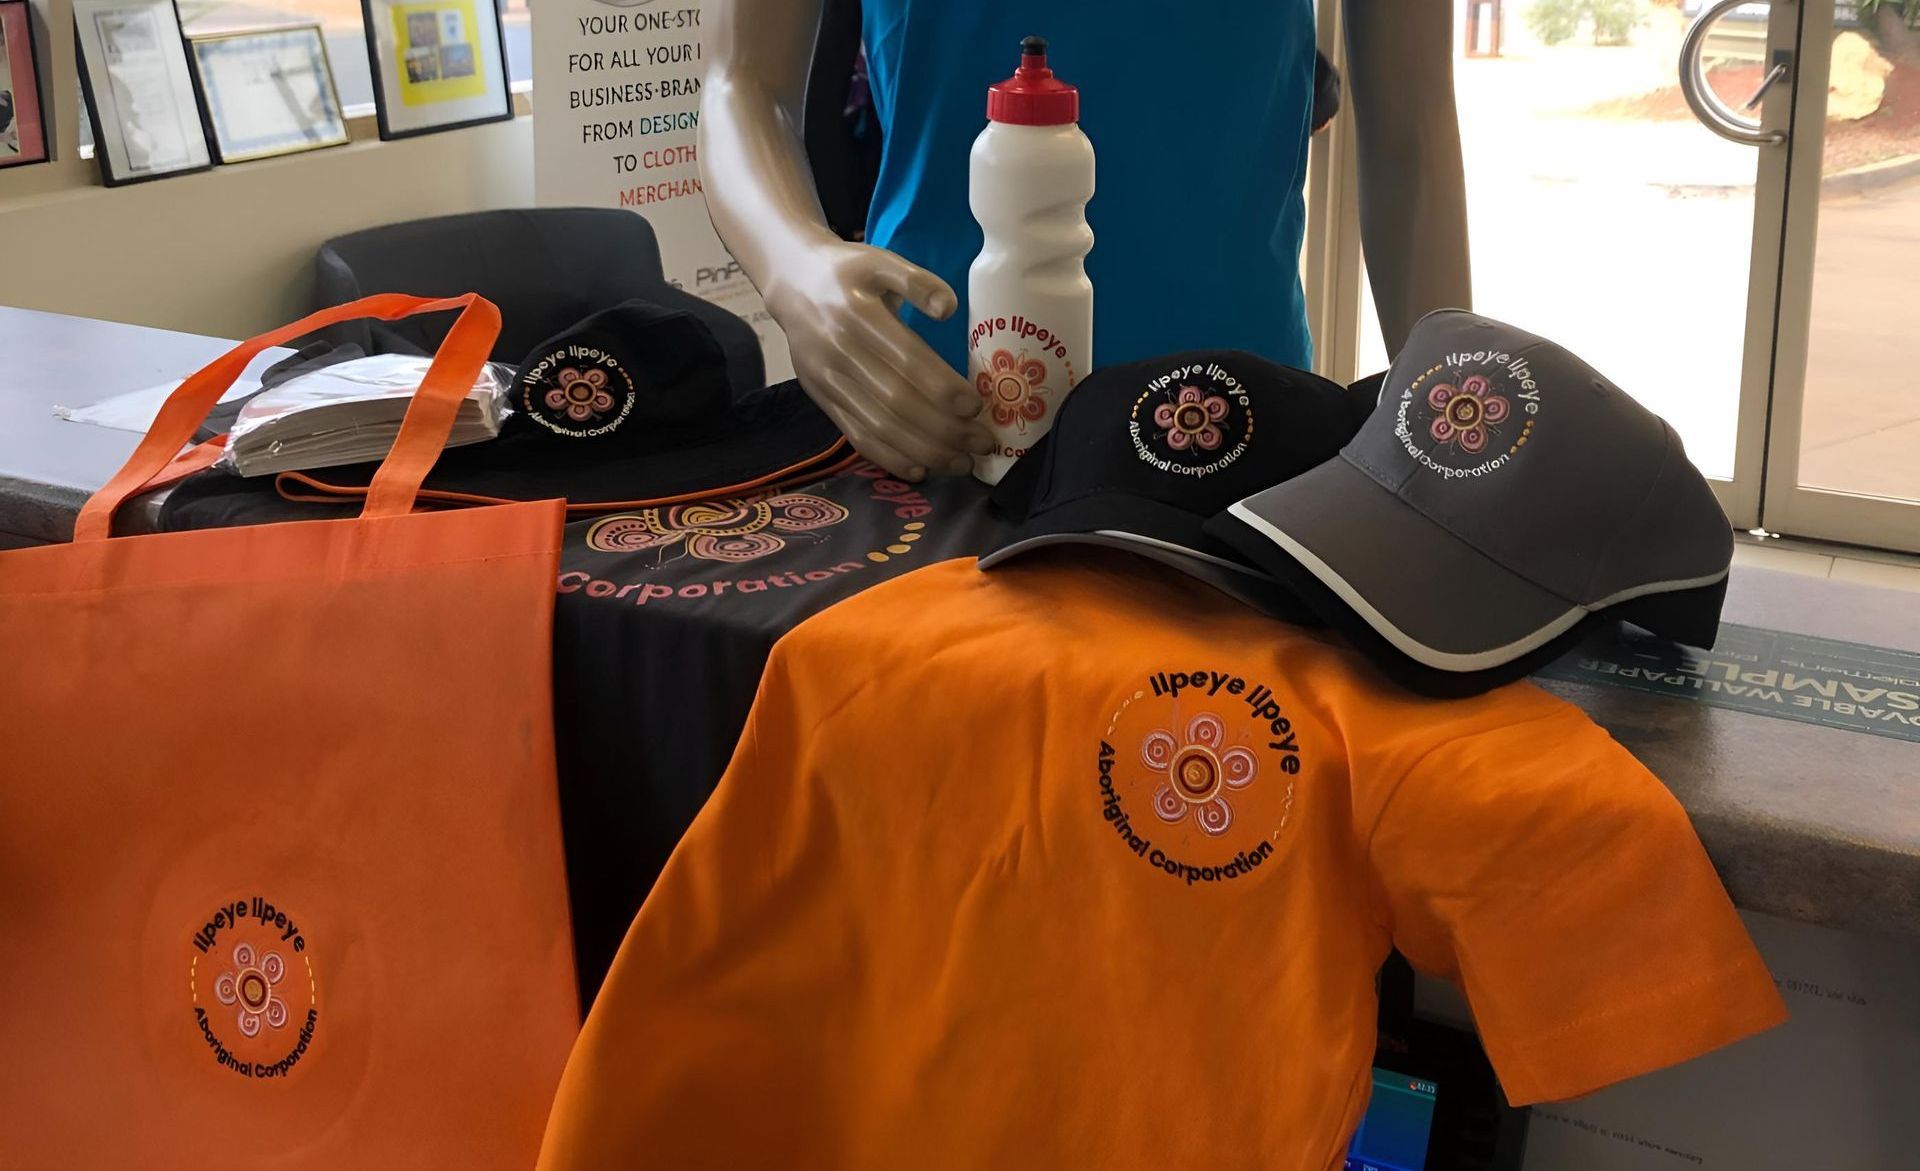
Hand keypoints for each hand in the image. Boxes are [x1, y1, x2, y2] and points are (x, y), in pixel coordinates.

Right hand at [763, 238, 990, 479]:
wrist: (791, 283)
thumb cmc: (847, 273)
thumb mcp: (879, 261)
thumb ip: (916, 281)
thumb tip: (949, 309)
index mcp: (857, 315)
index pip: (906, 360)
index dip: (943, 388)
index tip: (977, 406)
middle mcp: (839, 353)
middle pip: (896, 402)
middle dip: (945, 430)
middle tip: (983, 442)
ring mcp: (828, 382)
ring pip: (879, 427)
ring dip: (925, 452)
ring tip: (963, 463)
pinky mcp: (823, 401)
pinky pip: (857, 437)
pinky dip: (890, 459)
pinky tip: (922, 469)